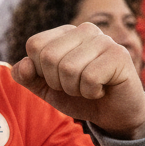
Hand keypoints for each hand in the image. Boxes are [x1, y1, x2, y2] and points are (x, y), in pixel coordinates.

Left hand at [11, 22, 144, 138]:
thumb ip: (27, 76)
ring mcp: (104, 40)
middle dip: (58, 82)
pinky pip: (89, 77)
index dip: (41, 71)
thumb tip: (24, 64)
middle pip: (49, 56)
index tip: (59, 79)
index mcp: (64, 32)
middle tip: (76, 86)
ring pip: (68, 68)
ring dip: (75, 89)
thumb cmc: (80, 97)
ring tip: (89, 88)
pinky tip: (102, 90)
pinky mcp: (119, 55)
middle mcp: (84, 30)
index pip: (35, 45)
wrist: (115, 116)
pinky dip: (91, 92)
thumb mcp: (46, 88)